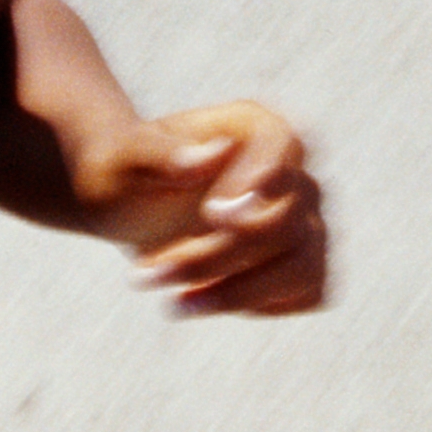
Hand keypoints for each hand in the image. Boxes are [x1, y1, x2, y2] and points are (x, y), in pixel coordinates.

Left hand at [78, 100, 328, 316]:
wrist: (129, 205)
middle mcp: (291, 172)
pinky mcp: (302, 263)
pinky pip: (307, 292)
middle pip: (288, 220)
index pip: (286, 144)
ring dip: (239, 292)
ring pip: (304, 265)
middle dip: (219, 255)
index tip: (214, 214)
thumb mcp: (125, 161)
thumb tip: (212, 156)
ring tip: (175, 304)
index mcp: (256, 127)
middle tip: (148, 273)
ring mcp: (304, 219)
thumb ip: (162, 154)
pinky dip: (258, 305)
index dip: (264, 178)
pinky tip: (203, 300)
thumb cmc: (126, 174)